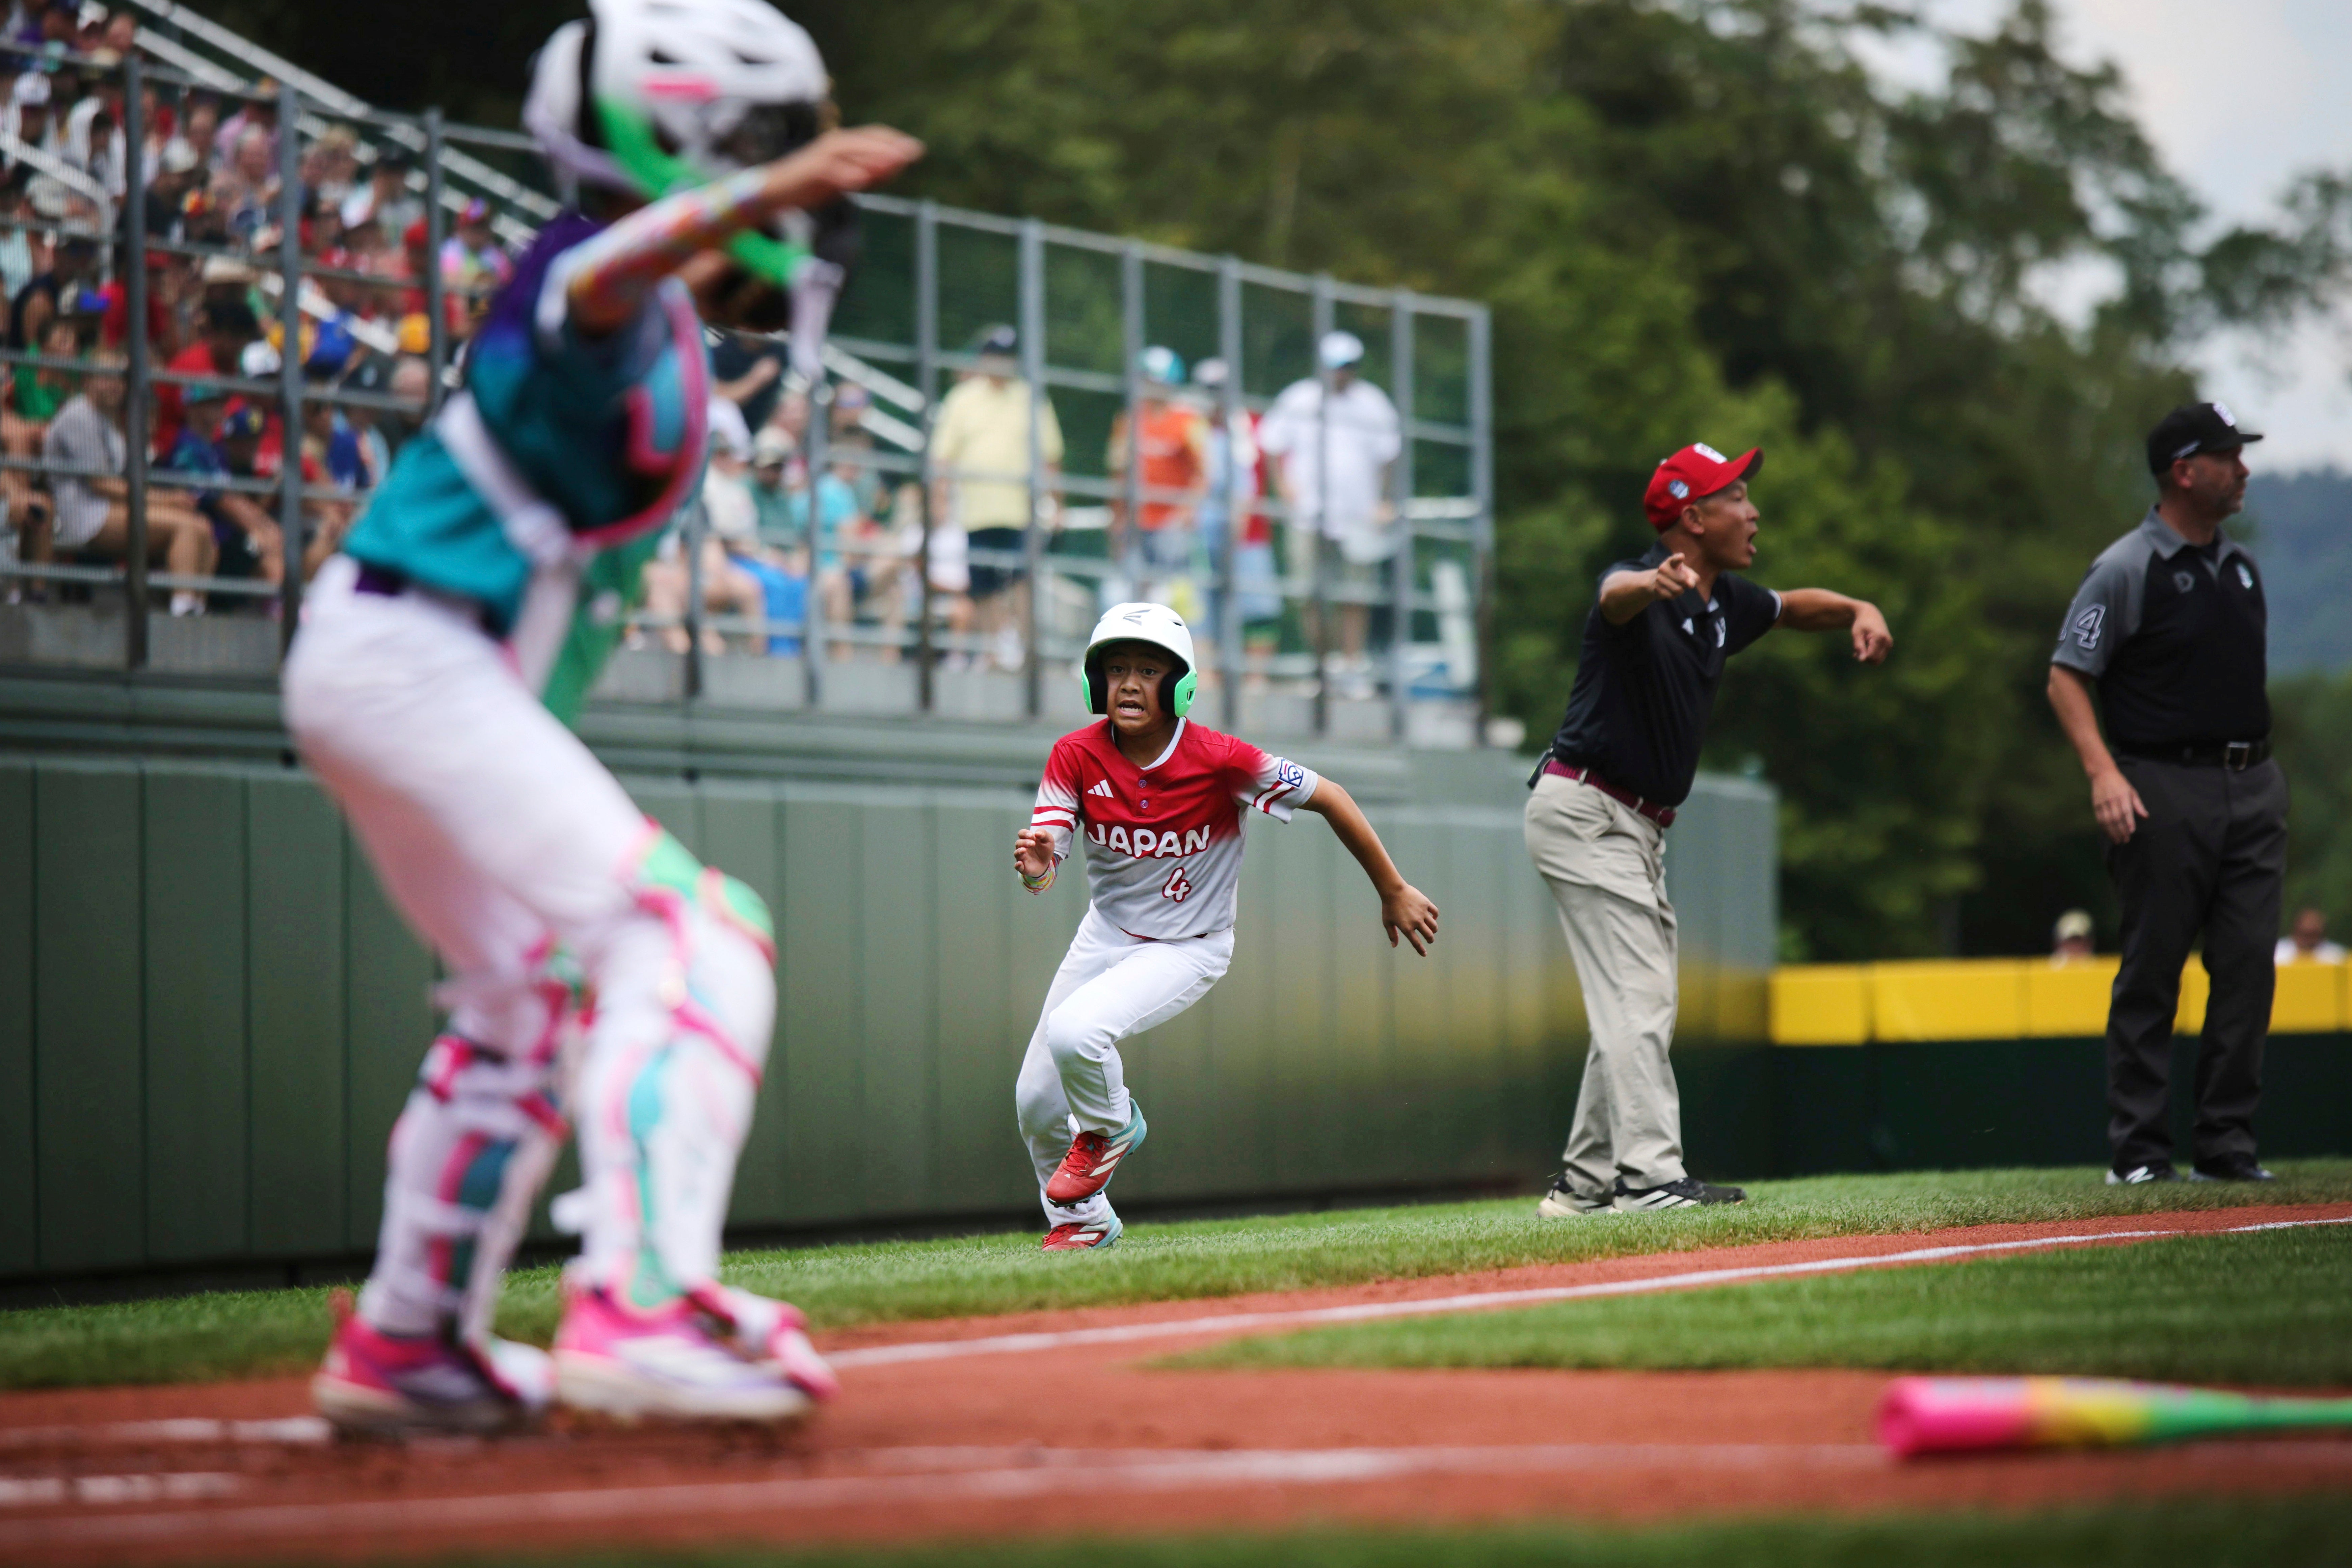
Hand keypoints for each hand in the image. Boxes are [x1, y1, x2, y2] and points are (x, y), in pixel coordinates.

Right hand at [762, 126, 924, 210]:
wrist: (777, 191)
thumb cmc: (811, 186)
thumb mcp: (846, 181)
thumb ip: (868, 175)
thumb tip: (894, 170)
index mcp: (843, 144)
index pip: (875, 136)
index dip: (896, 141)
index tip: (916, 149)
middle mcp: (835, 143)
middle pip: (868, 141)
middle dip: (892, 147)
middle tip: (913, 153)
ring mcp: (823, 154)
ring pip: (854, 152)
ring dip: (876, 156)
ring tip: (896, 162)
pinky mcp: (813, 169)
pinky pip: (833, 171)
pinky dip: (847, 174)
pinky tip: (863, 180)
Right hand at [1013, 827, 1057, 882]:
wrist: (1047, 864)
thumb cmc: (1045, 850)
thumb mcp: (1048, 840)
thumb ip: (1043, 834)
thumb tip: (1037, 833)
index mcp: (1028, 839)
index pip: (1021, 833)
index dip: (1024, 833)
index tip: (1031, 835)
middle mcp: (1023, 847)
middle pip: (1018, 843)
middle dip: (1024, 842)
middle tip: (1033, 844)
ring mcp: (1022, 857)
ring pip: (1016, 853)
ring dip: (1019, 851)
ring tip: (1024, 850)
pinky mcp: (1023, 867)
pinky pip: (1017, 866)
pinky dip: (1017, 865)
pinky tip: (1020, 863)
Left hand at [1381, 882, 1440, 955]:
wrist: (1393, 890)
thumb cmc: (1388, 907)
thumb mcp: (1387, 922)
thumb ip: (1392, 935)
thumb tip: (1394, 945)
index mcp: (1407, 928)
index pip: (1417, 943)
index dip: (1421, 950)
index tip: (1424, 954)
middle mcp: (1416, 922)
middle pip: (1429, 935)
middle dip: (1430, 940)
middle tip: (1430, 939)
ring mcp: (1422, 913)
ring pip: (1434, 925)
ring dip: (1434, 930)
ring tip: (1432, 930)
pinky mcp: (1426, 904)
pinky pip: (1435, 912)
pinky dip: (1435, 916)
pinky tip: (1433, 917)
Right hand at [1649, 551, 1700, 600]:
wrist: (1656, 581)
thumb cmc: (1676, 575)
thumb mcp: (1686, 573)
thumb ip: (1693, 577)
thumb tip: (1691, 584)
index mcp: (1671, 561)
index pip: (1674, 559)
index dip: (1678, 558)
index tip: (1682, 557)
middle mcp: (1663, 568)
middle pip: (1683, 579)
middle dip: (1686, 583)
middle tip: (1683, 581)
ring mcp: (1658, 578)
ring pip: (1678, 589)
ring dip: (1681, 590)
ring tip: (1676, 586)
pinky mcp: (1656, 588)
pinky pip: (1672, 595)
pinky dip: (1674, 595)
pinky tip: (1670, 590)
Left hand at [1850, 602, 1891, 662]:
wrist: (1870, 614)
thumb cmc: (1861, 623)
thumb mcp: (1856, 634)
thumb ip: (1859, 646)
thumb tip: (1862, 660)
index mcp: (1880, 638)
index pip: (1871, 657)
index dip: (1861, 657)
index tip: (1855, 653)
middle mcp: (1887, 642)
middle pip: (1875, 661)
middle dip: (1865, 659)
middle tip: (1857, 651)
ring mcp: (1889, 645)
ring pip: (1877, 661)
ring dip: (1867, 658)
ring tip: (1861, 649)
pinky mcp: (1888, 646)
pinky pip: (1879, 658)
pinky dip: (1871, 656)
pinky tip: (1865, 649)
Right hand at [2089, 765, 2147, 843]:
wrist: (2102, 774)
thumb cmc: (2120, 783)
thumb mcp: (2132, 791)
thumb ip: (2138, 805)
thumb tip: (2145, 817)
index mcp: (2123, 796)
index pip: (2126, 811)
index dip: (2128, 822)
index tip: (2131, 832)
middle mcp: (2112, 800)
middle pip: (2116, 818)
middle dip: (2120, 831)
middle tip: (2125, 840)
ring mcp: (2103, 803)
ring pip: (2107, 820)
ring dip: (2112, 832)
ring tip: (2116, 840)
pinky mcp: (2096, 805)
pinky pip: (2099, 819)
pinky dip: (2103, 828)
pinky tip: (2108, 834)